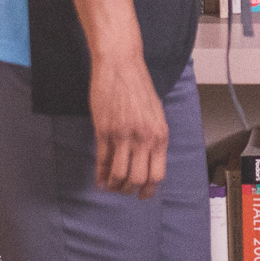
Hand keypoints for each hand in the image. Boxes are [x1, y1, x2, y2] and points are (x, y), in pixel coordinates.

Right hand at [89, 53, 170, 197]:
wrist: (121, 65)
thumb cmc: (139, 86)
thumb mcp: (156, 114)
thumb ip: (153, 137)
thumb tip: (148, 160)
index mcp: (160, 135)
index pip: (157, 174)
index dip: (149, 189)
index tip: (142, 195)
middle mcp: (143, 138)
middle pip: (138, 179)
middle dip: (129, 189)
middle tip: (123, 190)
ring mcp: (123, 135)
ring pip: (119, 174)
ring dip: (114, 185)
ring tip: (110, 186)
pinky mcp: (104, 130)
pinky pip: (102, 160)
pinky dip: (100, 174)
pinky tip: (99, 179)